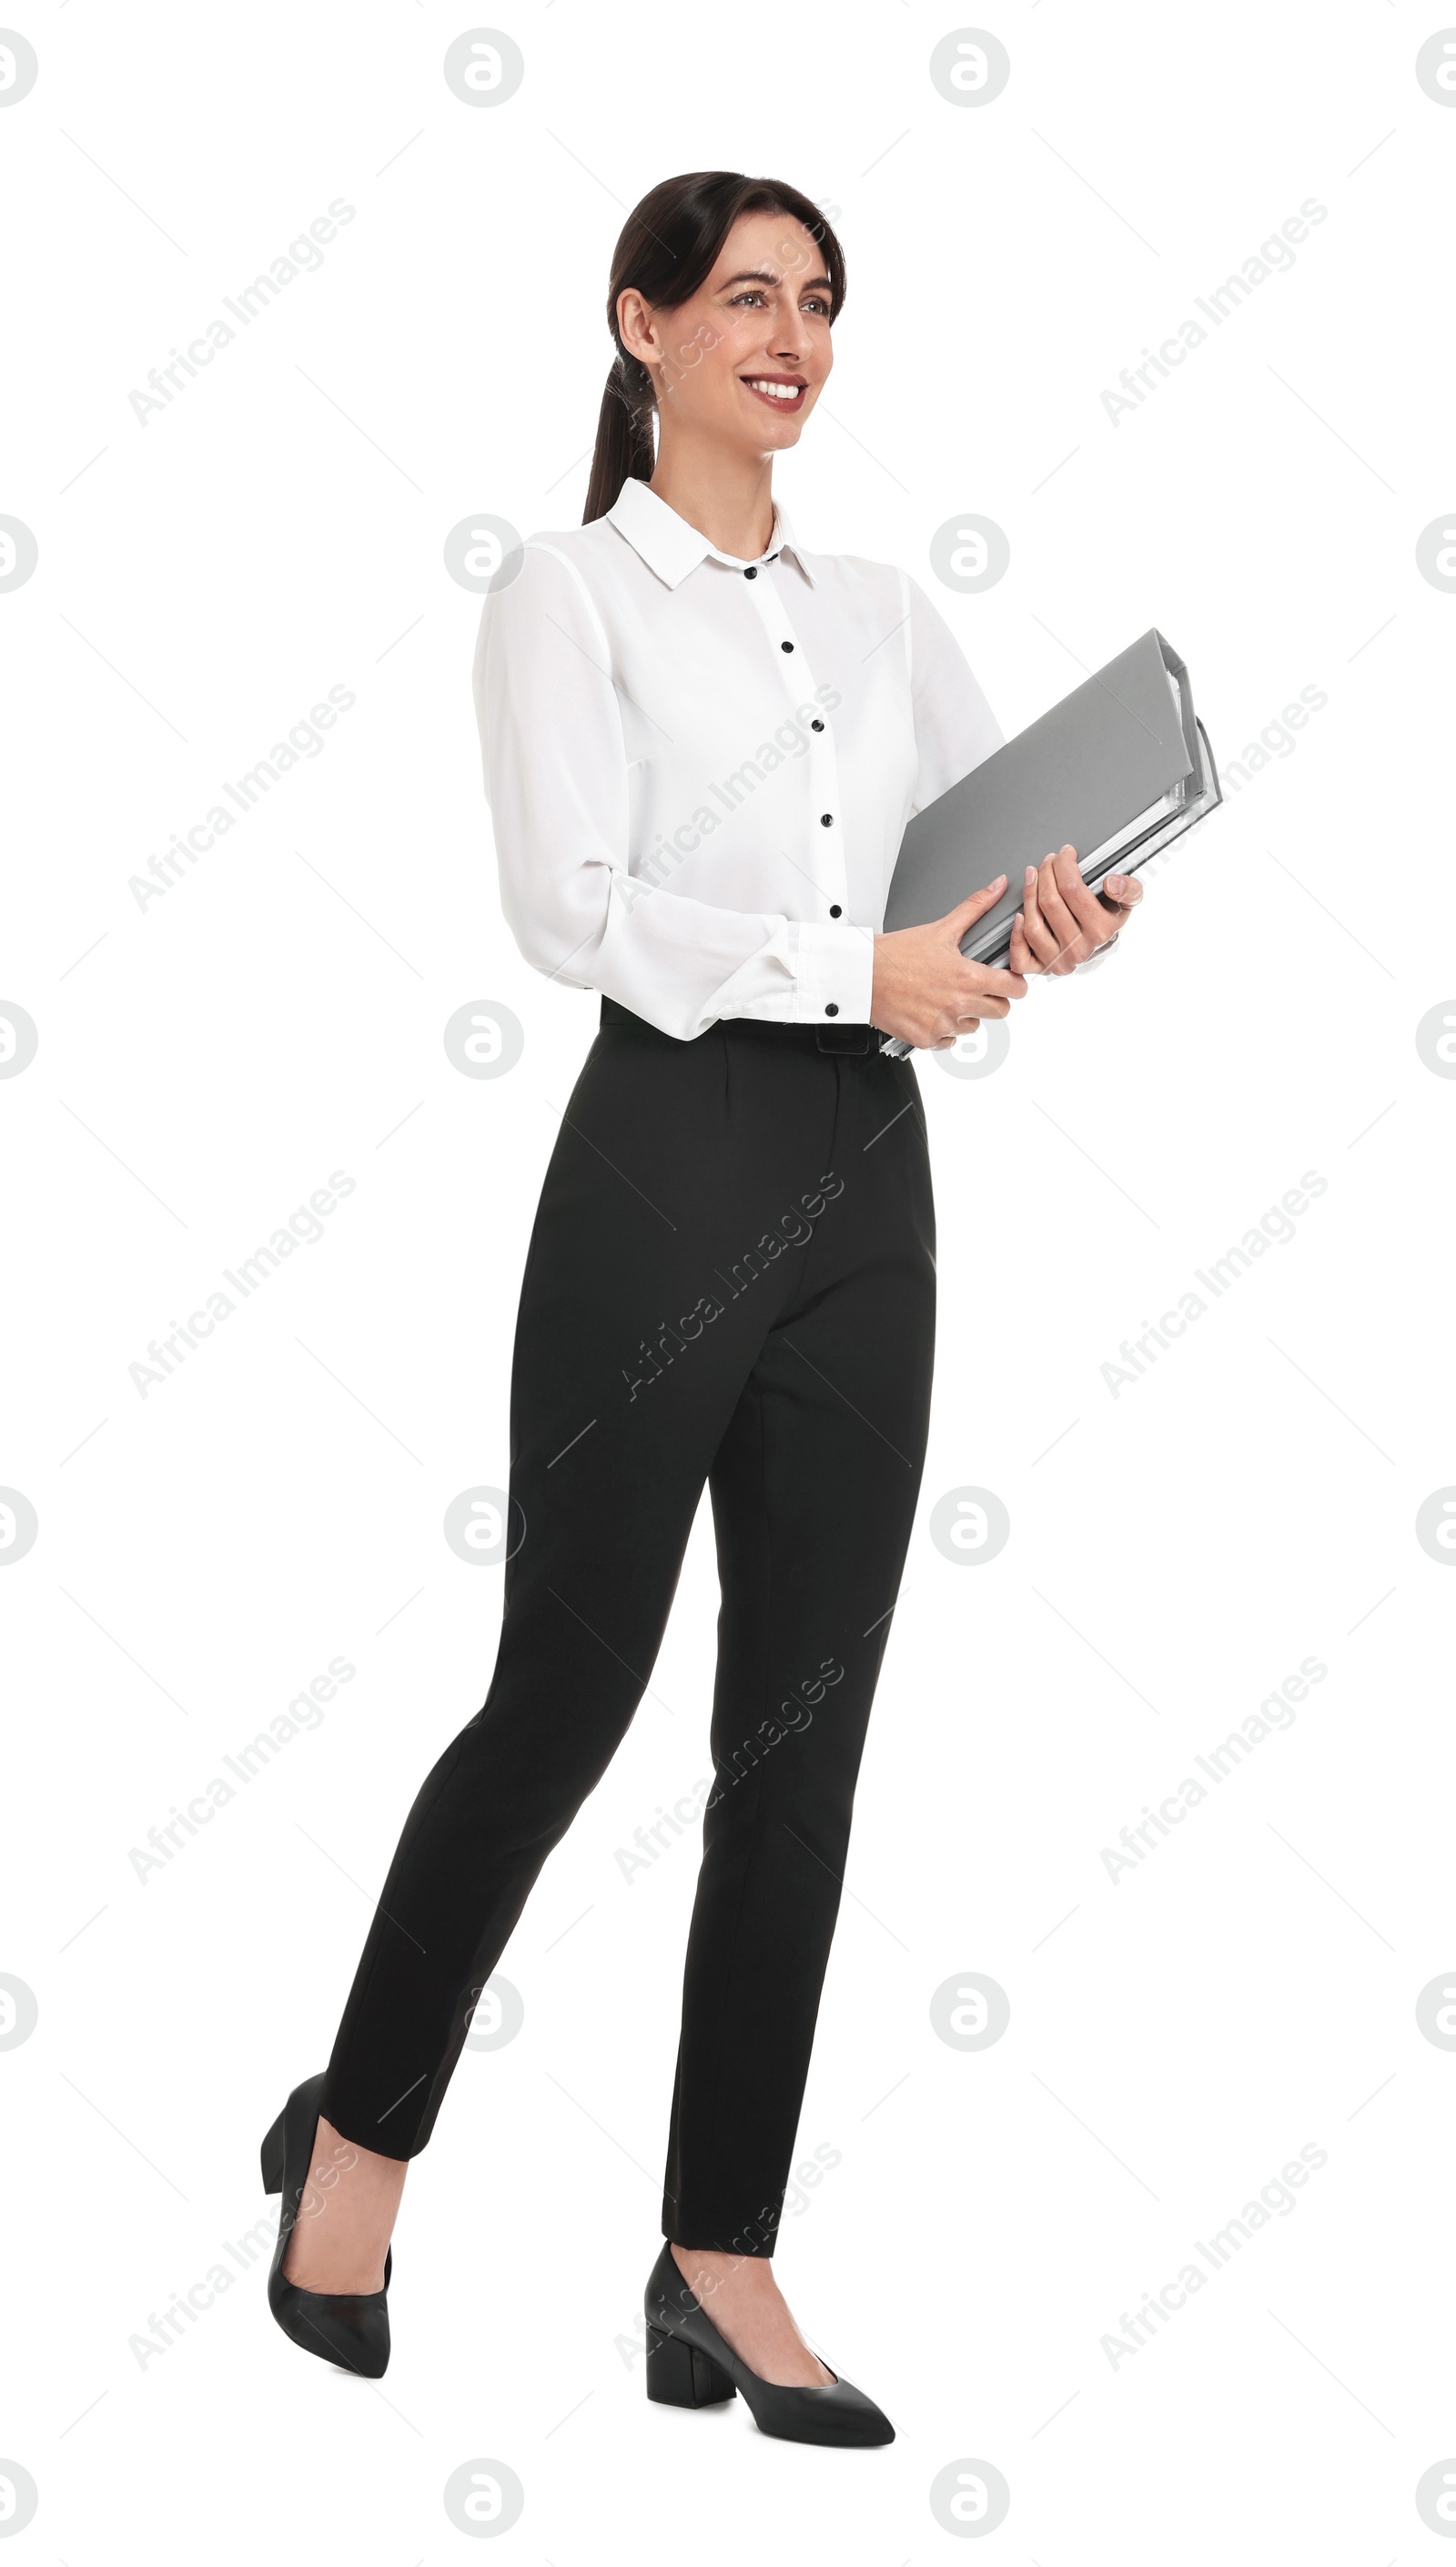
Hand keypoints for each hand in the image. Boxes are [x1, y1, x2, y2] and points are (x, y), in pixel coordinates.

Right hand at [871, 875, 1028, 1050]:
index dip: (1014, 983)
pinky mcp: (926, 1039)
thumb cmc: (897, 954)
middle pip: (1000, 1011)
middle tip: (976, 987)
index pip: (1015, 989)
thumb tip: (997, 887)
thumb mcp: (941, 928)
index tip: (1006, 980)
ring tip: (947, 997)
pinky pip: (949, 1041)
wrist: (863, 975)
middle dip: (993, 999)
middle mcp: (959, 1004)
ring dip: (967, 1015)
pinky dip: (943, 1030)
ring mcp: (943, 1024)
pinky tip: (931, 1011)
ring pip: (974, 1027)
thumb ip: (975, 908)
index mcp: (968, 977)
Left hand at [1008, 845, 1144, 977]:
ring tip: (1033, 876)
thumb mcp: (1127, 902)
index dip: (1064, 865)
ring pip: (1033, 924)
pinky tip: (1020, 915)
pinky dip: (1016, 935)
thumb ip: (1129, 889)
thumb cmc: (1108, 921)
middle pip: (1050, 902)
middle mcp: (1078, 949)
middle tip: (1048, 861)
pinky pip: (1020, 956)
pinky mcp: (1042, 969)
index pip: (1073, 889)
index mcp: (1100, 931)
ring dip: (1029, 893)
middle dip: (1046, 873)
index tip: (1065, 853)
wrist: (1100, 948)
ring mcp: (1058, 961)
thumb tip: (1112, 882)